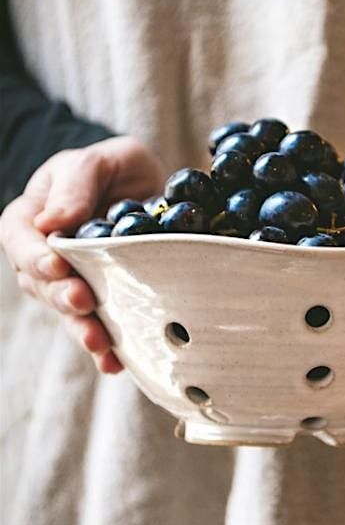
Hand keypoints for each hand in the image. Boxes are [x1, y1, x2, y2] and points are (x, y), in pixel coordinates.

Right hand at [0, 136, 165, 373]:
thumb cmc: (112, 169)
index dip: (36, 255)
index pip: (20, 240)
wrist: (144, 189)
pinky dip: (106, 348)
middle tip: (85, 301)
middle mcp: (42, 257)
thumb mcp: (97, 162)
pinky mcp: (99, 302)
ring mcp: (68, 283)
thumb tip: (52, 222)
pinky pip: (96, 326)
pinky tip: (116, 362)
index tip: (58, 264)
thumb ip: (76, 185)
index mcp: (30, 219)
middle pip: (42, 283)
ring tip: (100, 343)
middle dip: (63, 296)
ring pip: (67, 311)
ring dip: (83, 329)